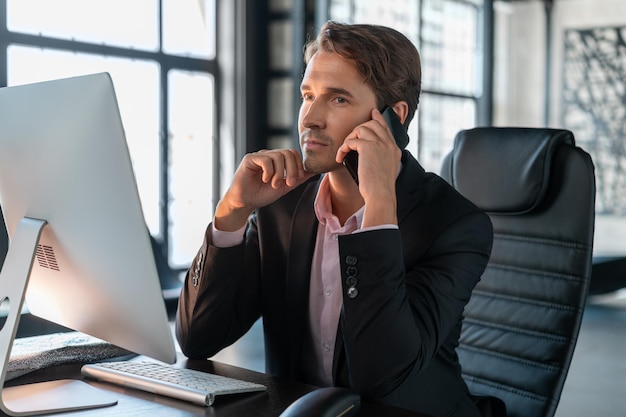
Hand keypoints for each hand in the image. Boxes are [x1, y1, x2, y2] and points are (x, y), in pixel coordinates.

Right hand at [215, 149, 313, 230]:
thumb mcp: (284, 187)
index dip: (298, 165)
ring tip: (274, 185)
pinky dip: (269, 172)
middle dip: (292, 169)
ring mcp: (259, 156)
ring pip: (278, 156)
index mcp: (277, 160)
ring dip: (280, 173)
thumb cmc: (262, 194)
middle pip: (288, 152)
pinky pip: (265, 160)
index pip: (293, 154)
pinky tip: (265, 180)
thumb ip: (298, 179)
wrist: (244, 202)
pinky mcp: (249, 159)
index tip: (297, 180)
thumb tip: (314, 171)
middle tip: (289, 183)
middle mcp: (268, 155)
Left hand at [336, 108, 401, 225]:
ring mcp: (379, 144)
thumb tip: (365, 152)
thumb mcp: (385, 170)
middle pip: (373, 123)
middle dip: (358, 128)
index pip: (386, 127)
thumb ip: (380, 158)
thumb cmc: (379, 189)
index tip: (373, 112)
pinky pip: (350, 140)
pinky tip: (340, 157)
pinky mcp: (368, 148)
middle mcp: (389, 144)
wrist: (380, 195)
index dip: (378, 118)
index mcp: (394, 149)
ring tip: (345, 151)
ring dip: (349, 138)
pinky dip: (343, 148)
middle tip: (349, 139)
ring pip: (361, 129)